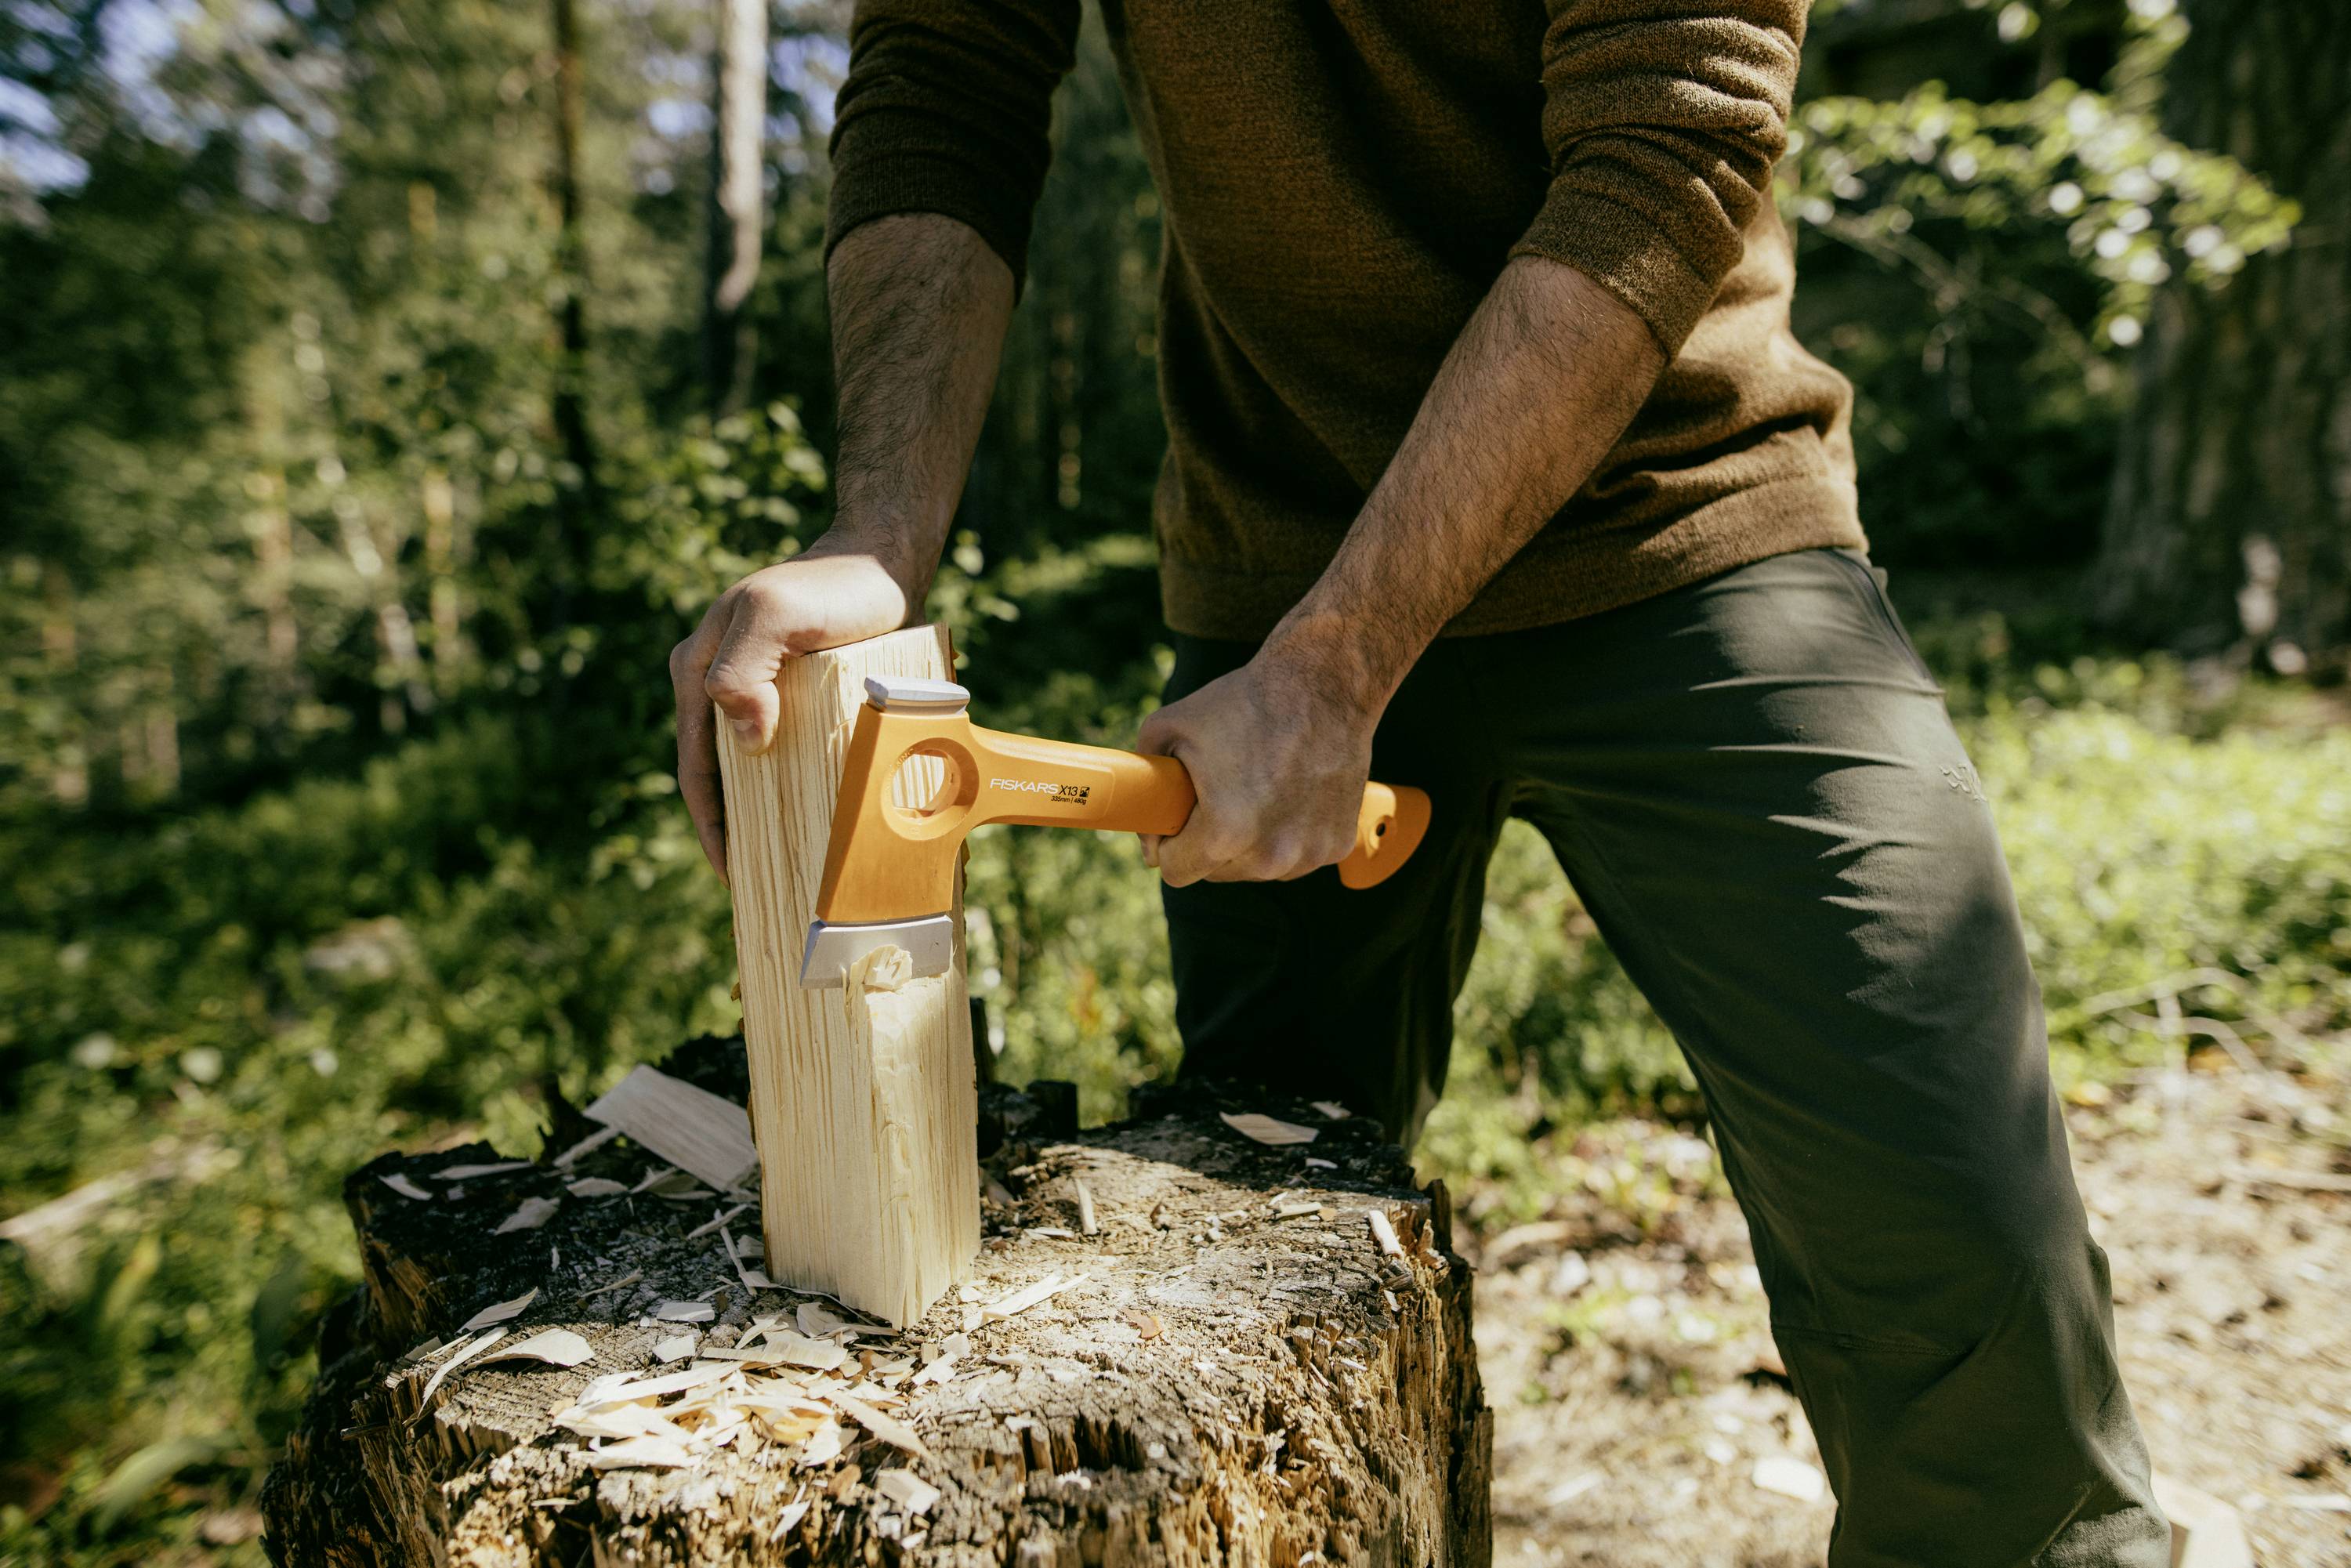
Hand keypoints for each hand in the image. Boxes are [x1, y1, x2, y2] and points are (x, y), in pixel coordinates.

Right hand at [670, 533, 917, 880]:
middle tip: (767, 888)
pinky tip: (830, 826)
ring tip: (799, 871)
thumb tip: (744, 739)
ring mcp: (761, 694)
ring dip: (774, 819)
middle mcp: (721, 686)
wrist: (883, 561)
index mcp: (697, 671)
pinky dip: (807, 793)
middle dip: (740, 833)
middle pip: (723, 778)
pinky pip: (795, 756)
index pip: (697, 766)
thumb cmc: (832, 586)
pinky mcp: (800, 700)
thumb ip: (745, 669)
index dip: (711, 826)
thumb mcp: (778, 616)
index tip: (734, 875)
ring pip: (759, 773)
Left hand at [1135, 646, 1381, 886]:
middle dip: (1208, 842)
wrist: (1323, 683)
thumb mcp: (1167, 727)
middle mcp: (1270, 855)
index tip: (1176, 820)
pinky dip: (1287, 835)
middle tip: (1218, 795)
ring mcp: (1309, 854)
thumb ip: (1144, 785)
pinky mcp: (1336, 846)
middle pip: (1216, 872)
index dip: (1168, 845)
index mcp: (1224, 832)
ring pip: (1257, 869)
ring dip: (1250, 843)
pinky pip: (1295, 857)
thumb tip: (1147, 835)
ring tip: (1257, 789)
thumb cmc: (1243, 702)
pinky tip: (1290, 793)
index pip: (1176, 872)